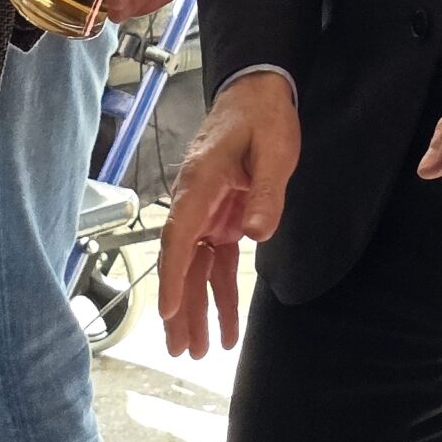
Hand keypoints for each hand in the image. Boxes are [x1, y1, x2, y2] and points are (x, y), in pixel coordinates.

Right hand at [158, 71, 299, 358]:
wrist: (258, 91)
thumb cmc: (262, 116)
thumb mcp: (273, 150)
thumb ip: (266, 192)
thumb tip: (255, 233)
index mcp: (200, 182)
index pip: (179, 235)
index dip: (172, 275)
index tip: (168, 310)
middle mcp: (195, 200)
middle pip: (181, 261)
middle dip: (180, 307)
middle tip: (180, 349)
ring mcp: (207, 211)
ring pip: (196, 268)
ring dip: (197, 308)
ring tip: (197, 350)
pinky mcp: (221, 218)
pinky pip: (217, 262)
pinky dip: (220, 293)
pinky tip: (225, 325)